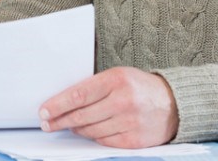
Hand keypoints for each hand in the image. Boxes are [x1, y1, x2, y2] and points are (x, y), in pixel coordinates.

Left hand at [38, 67, 177, 148]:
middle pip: (81, 115)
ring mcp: (129, 122)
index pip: (79, 94)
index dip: (58, 105)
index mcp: (116, 80)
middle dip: (59, 120)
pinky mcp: (134, 140)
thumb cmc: (139, 87)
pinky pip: (103, 141)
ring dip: (75, 128)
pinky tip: (86, 132)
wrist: (174, 104)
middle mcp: (123, 101)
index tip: (43, 111)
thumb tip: (64, 101)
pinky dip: (92, 136)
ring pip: (90, 130)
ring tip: (67, 125)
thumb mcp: (118, 76)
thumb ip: (94, 86)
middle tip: (47, 123)